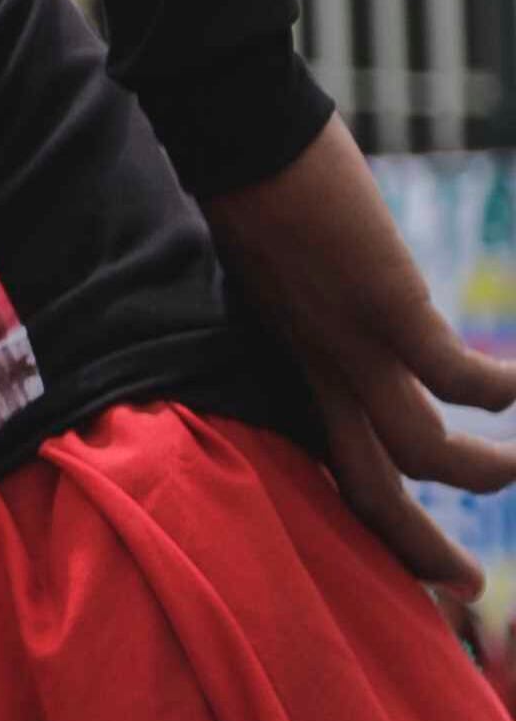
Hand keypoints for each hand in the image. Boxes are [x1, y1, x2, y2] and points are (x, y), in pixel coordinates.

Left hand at [207, 117, 515, 597]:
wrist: (233, 128)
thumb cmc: (254, 187)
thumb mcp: (282, 270)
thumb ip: (324, 310)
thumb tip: (374, 315)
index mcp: (290, 363)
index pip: (322, 463)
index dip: (363, 518)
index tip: (399, 557)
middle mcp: (316, 367)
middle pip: (364, 488)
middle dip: (415, 549)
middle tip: (464, 592)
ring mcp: (349, 342)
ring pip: (420, 451)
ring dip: (477, 472)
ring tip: (512, 467)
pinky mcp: (385, 305)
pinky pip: (453, 377)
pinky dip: (495, 392)